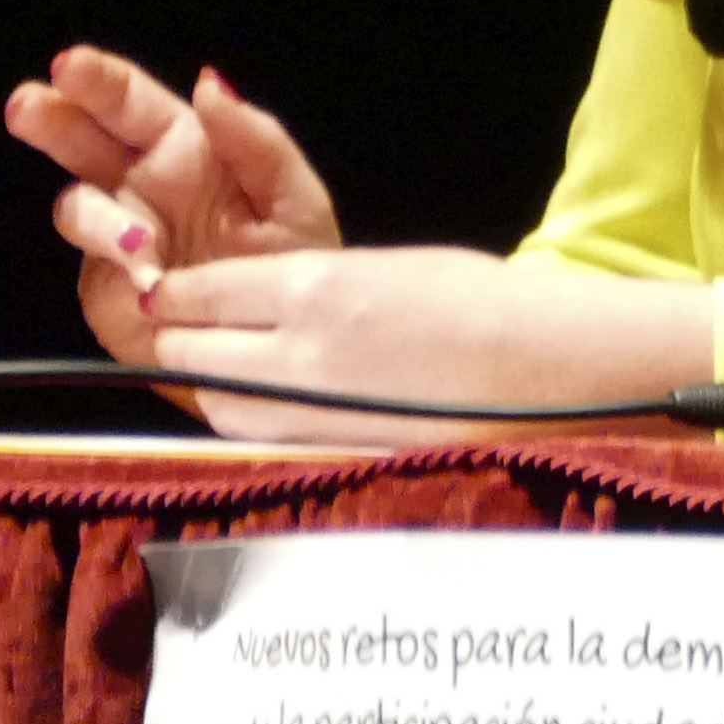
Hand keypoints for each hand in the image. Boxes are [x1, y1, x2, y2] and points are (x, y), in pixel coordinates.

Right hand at [5, 46, 339, 386]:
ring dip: (97, 218)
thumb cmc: (291, 255)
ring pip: (77, 208)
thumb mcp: (292, 194)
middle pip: (80, 141)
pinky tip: (148, 282)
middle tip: (27, 105)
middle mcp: (140, 184)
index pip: (132, 103)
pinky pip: (95, 270)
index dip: (99, 81)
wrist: (285, 338)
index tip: (68, 64)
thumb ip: (254, 140)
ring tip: (140, 242)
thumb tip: (209, 82)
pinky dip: (115, 271)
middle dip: (50, 118)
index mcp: (185, 148)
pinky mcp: (106, 288)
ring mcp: (116, 237)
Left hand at [138, 247, 713, 446]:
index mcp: (313, 288)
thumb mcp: (387, 265)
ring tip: (234, 366)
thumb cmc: (484, 301)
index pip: (198, 293)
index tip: (174, 291)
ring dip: (209, 382)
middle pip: (185, 351)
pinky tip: (277, 404)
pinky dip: (250, 420)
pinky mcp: (328, 458)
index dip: (177, 291)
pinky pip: (256, 440)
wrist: (549, 367)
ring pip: (211, 403)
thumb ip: (308, 285)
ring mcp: (308, 416)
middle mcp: (295, 354)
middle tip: (190, 328)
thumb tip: (250, 300)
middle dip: (180, 336)